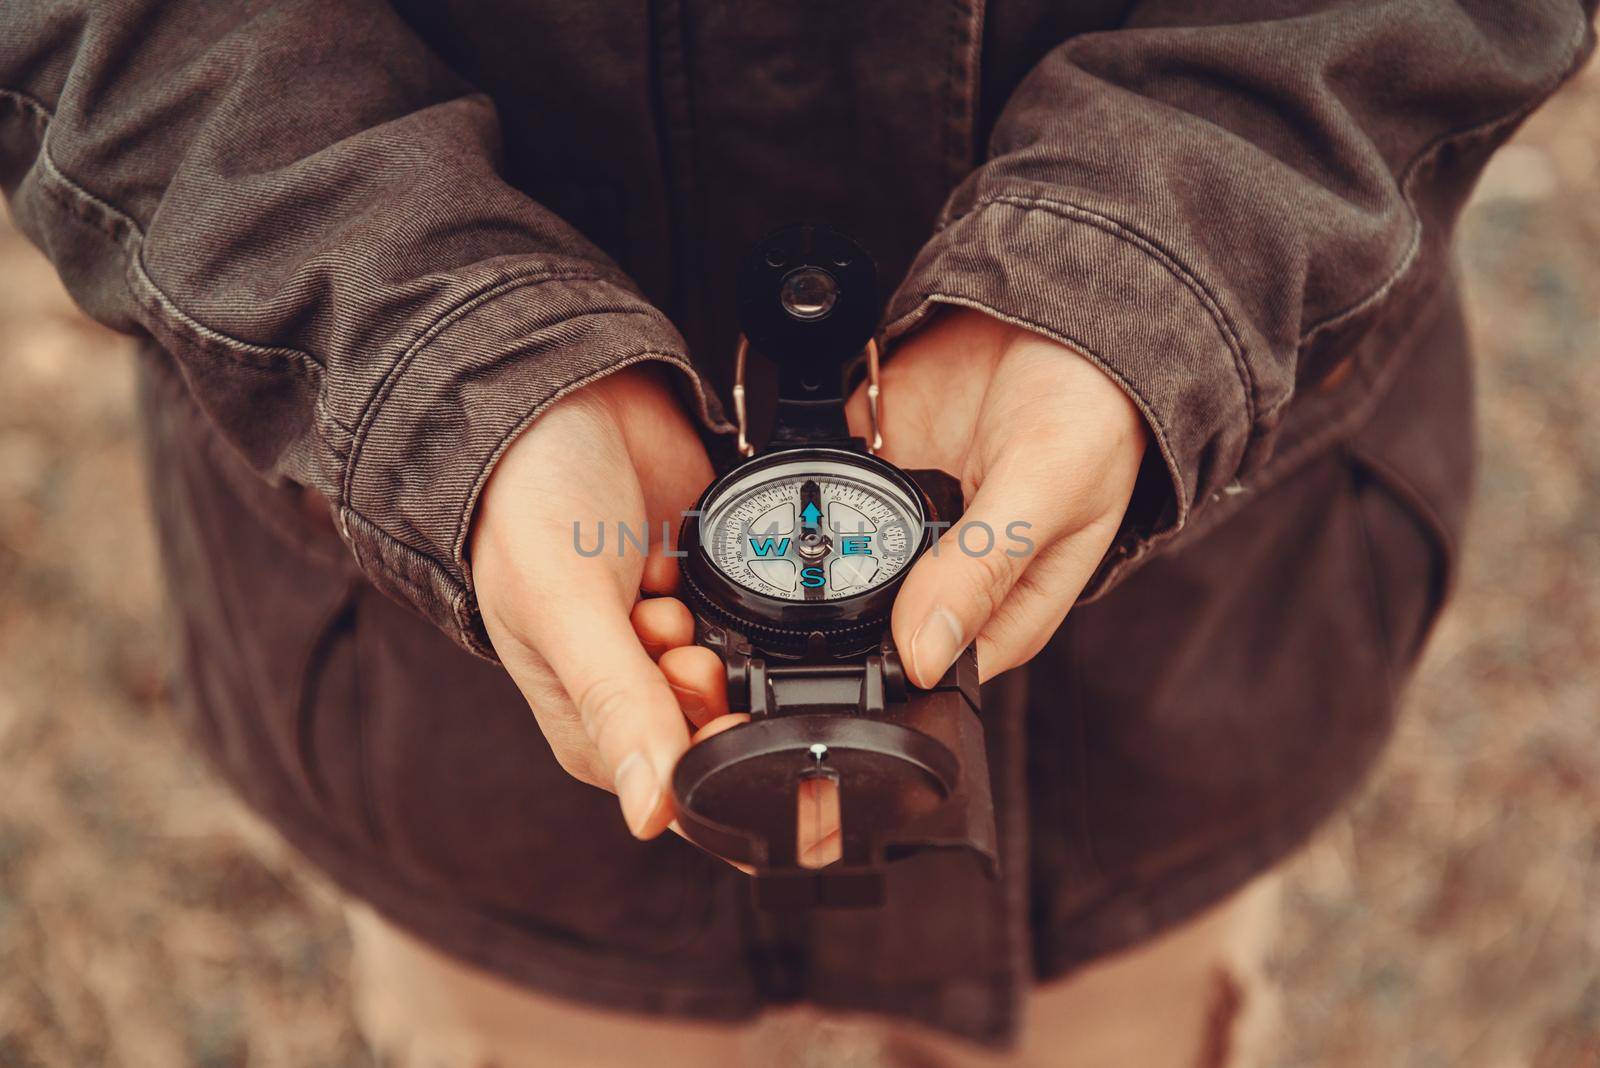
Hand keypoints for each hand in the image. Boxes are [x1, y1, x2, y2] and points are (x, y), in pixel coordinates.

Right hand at [470, 365, 717, 839]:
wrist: (560, 392)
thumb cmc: (524, 504)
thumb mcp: (566, 611)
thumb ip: (618, 707)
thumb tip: (654, 820)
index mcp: (592, 729)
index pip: (684, 785)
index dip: (710, 742)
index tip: (691, 672)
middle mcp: (639, 695)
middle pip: (727, 726)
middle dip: (712, 670)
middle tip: (667, 613)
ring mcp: (679, 642)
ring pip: (750, 671)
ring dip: (724, 627)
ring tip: (663, 578)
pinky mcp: (713, 593)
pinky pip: (759, 616)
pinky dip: (739, 590)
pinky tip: (682, 558)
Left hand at [629, 307, 1145, 867]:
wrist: (1065, 315)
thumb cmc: (1093, 418)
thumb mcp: (1050, 493)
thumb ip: (983, 571)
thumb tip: (921, 657)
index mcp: (996, 619)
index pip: (918, 684)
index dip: (856, 695)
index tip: (790, 691)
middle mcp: (939, 588)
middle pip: (857, 640)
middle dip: (790, 648)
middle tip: (718, 653)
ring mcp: (897, 534)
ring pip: (821, 575)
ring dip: (773, 575)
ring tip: (712, 586)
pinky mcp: (866, 474)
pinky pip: (811, 500)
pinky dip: (779, 498)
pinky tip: (744, 504)